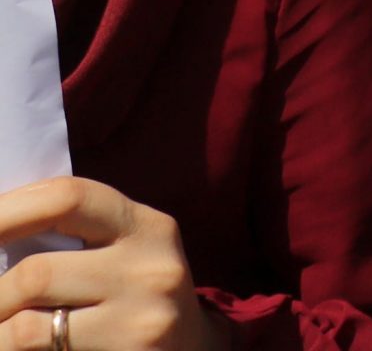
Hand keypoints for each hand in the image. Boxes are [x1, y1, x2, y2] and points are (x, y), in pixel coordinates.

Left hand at [0, 179, 220, 349]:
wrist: (191, 350)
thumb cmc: (133, 296)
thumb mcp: (122, 253)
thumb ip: (75, 237)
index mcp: (147, 227)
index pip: (68, 197)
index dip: (8, 210)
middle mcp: (151, 270)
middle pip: (36, 274)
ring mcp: (142, 323)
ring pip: (26, 330)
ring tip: (0, 334)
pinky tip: (24, 350)